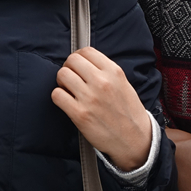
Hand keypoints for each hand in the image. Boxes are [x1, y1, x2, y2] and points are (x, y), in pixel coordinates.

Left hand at [52, 47, 151, 170]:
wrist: (133, 139)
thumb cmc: (129, 113)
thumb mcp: (124, 84)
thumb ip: (106, 72)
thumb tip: (85, 64)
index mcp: (114, 72)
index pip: (87, 51)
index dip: (78, 56)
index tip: (77, 64)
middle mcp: (102, 82)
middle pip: (72, 60)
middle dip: (68, 67)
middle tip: (71, 77)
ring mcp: (90, 98)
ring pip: (62, 75)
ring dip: (62, 82)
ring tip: (69, 90)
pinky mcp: (79, 114)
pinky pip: (57, 95)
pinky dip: (58, 97)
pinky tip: (66, 102)